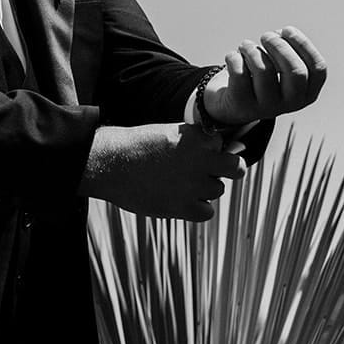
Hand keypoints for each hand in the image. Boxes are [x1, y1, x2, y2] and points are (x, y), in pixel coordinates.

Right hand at [79, 123, 245, 221]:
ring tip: (178, 184)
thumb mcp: (166, 132)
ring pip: (218, 190)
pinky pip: (207, 212)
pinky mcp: (185, 206)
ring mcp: (195, 184)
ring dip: (204, 188)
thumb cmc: (133, 145)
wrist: (108, 163)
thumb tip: (217, 150)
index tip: (201, 153)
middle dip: (227, 169)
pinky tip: (179, 199)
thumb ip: (192, 141)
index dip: (212, 150)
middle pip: (235, 168)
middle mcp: (201, 159)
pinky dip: (196, 208)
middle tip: (209, 171)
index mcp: (197, 137)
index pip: (222, 145)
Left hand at [205, 25, 326, 126]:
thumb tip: (279, 34)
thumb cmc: (262, 77)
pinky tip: (234, 57)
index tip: (287, 30)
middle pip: (295, 71)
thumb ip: (286, 48)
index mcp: (308, 93)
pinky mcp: (244, 105)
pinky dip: (234, 58)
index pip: (317, 68)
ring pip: (263, 69)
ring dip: (251, 49)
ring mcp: (268, 107)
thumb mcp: (280, 65)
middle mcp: (292, 103)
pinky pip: (239, 73)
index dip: (303, 44)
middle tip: (266, 36)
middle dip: (279, 46)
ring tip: (245, 46)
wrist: (235, 105)